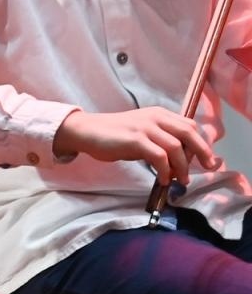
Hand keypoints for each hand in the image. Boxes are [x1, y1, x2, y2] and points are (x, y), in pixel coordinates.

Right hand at [53, 107, 220, 184]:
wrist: (86, 131)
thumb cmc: (113, 135)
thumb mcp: (142, 132)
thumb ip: (161, 139)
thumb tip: (181, 159)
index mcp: (159, 114)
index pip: (190, 126)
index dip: (201, 143)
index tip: (207, 159)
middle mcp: (155, 118)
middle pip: (189, 133)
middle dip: (202, 152)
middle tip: (207, 168)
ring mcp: (144, 128)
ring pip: (176, 147)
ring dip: (182, 167)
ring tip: (180, 180)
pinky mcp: (135, 140)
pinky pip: (159, 157)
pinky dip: (165, 170)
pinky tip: (163, 179)